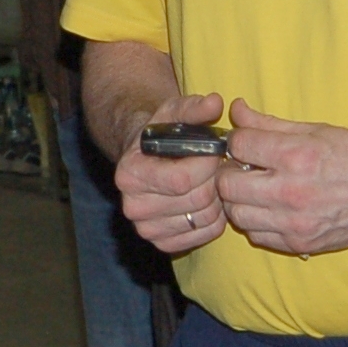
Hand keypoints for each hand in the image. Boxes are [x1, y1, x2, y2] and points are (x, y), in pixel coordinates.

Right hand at [113, 91, 230, 254]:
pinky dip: (216, 218)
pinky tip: (209, 200)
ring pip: (205, 217)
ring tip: (212, 181)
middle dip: (215, 179)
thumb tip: (215, 103)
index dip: (207, 163)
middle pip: (196, 199)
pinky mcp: (163, 243)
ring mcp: (147, 228)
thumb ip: (194, 107)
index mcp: (129, 174)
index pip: (181, 179)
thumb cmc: (162, 134)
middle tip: (216, 166)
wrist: (145, 161)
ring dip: (218, 198)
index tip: (215, 151)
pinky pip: (206, 235)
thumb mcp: (173, 113)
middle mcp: (132, 206)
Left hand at [216, 101, 347, 256]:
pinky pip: (257, 236)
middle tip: (244, 166)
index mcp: (297, 156)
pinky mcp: (299, 244)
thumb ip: (270, 123)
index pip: (238, 145)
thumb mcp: (317, 130)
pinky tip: (271, 208)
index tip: (246, 142)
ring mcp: (294, 223)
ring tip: (256, 188)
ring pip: (237, 214)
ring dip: (239, 200)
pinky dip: (256, 222)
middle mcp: (292, 192)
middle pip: (227, 184)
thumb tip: (236, 109)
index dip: (237, 140)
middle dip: (230, 171)